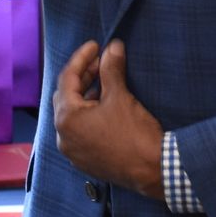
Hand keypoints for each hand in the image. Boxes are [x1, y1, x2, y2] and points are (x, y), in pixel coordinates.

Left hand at [52, 39, 164, 200]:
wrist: (153, 171)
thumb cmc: (134, 134)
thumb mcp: (121, 97)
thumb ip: (111, 69)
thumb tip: (112, 47)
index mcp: (66, 118)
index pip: (67, 79)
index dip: (82, 58)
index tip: (95, 45)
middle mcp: (63, 136)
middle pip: (67, 97)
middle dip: (83, 77)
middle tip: (101, 61)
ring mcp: (73, 151)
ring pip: (74, 116)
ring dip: (87, 97)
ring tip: (106, 83)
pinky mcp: (85, 160)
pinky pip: (81, 132)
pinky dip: (90, 116)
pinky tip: (106, 108)